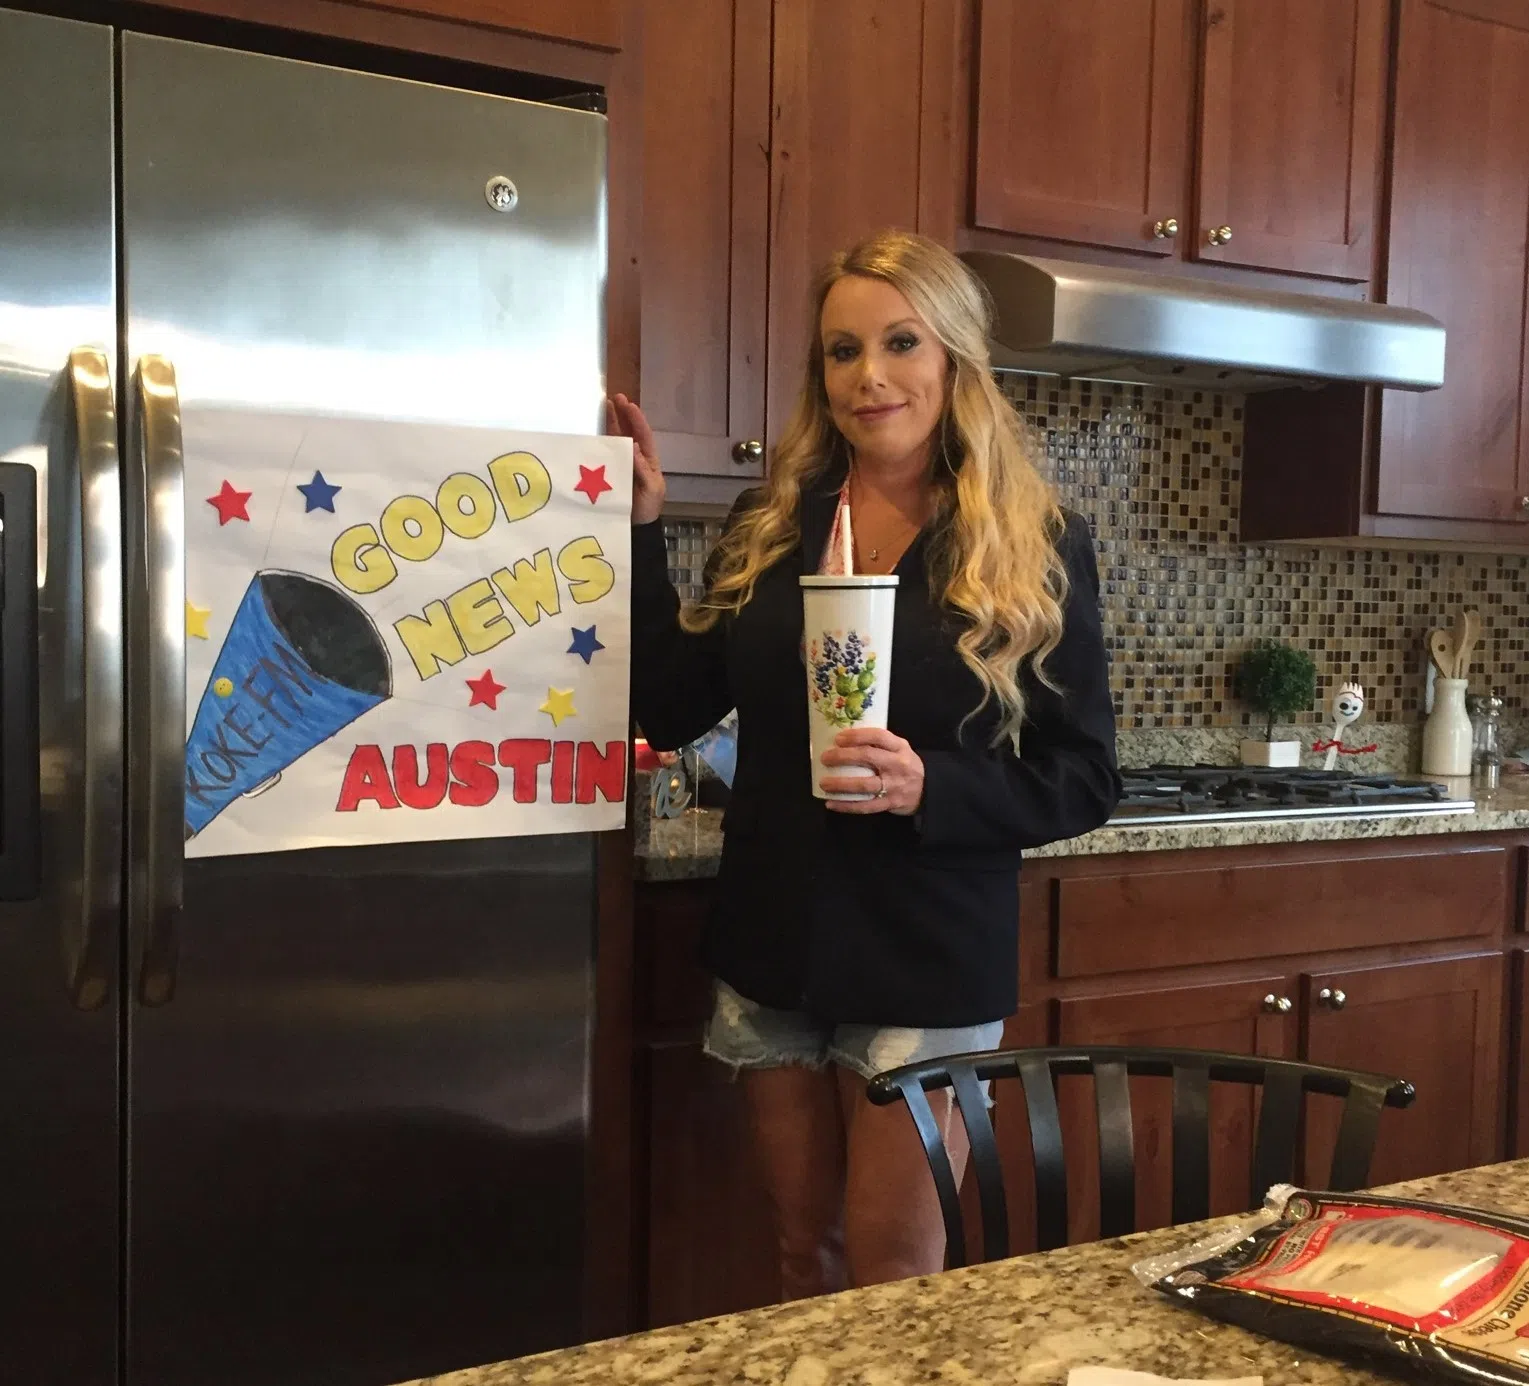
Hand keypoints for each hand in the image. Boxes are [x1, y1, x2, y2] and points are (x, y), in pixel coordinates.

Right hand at [606, 393, 665, 524]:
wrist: (635, 527)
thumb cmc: (647, 507)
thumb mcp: (651, 488)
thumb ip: (643, 469)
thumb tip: (634, 446)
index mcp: (648, 461)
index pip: (644, 436)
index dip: (637, 420)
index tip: (629, 405)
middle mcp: (634, 458)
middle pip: (628, 432)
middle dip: (623, 414)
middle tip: (615, 397)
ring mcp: (620, 464)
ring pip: (616, 440)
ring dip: (610, 423)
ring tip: (604, 406)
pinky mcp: (607, 472)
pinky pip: (604, 455)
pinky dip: (598, 443)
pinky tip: (592, 432)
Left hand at [820, 727, 923, 814]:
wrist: (928, 790)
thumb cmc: (905, 765)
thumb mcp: (900, 748)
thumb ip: (879, 743)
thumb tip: (844, 739)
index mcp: (899, 747)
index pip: (877, 736)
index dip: (856, 736)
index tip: (838, 738)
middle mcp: (897, 764)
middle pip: (867, 757)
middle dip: (843, 757)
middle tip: (825, 758)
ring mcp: (894, 786)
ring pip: (864, 785)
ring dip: (841, 784)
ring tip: (824, 783)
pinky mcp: (890, 803)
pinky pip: (865, 806)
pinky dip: (846, 806)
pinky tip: (831, 803)